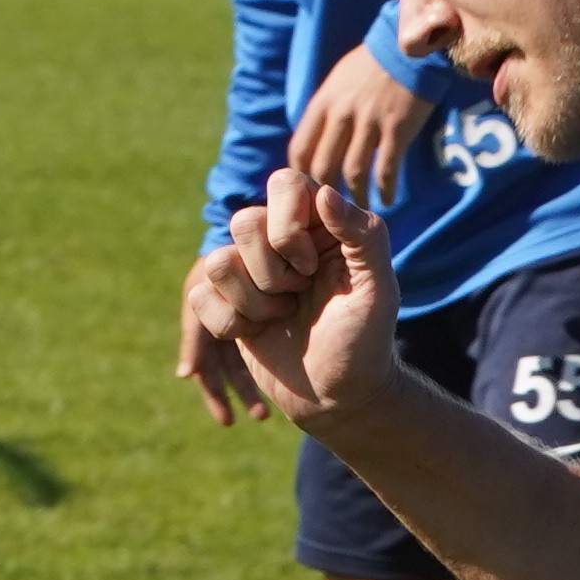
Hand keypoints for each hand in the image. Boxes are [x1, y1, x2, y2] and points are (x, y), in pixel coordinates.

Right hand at [199, 173, 403, 431]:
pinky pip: (201, 295)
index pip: (285, 183)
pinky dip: (229, 323)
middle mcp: (281, 241)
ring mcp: (250, 272)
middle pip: (244, 222)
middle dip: (271, 273)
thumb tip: (324, 194)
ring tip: (283, 317)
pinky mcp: (225, 302)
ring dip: (253, 302)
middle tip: (300, 296)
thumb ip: (365, 236)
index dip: (287, 222)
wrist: (338, 396)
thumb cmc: (366, 343)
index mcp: (320, 226)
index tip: (309, 265)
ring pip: (217, 261)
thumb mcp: (378, 290)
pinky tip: (255, 334)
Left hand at [288, 52, 429, 199]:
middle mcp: (342, 114)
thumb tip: (317, 140)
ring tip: (360, 208)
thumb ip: (326, 111)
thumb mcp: (338, 81)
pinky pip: (386, 168)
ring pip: (353, 172)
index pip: (300, 148)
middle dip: (326, 192)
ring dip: (355, 197)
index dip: (301, 175)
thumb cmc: (373, 65)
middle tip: (333, 208)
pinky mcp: (397, 128)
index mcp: (323, 103)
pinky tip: (387, 200)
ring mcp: (369, 122)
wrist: (409, 46)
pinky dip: (385, 189)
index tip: (309, 190)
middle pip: (323, 165)